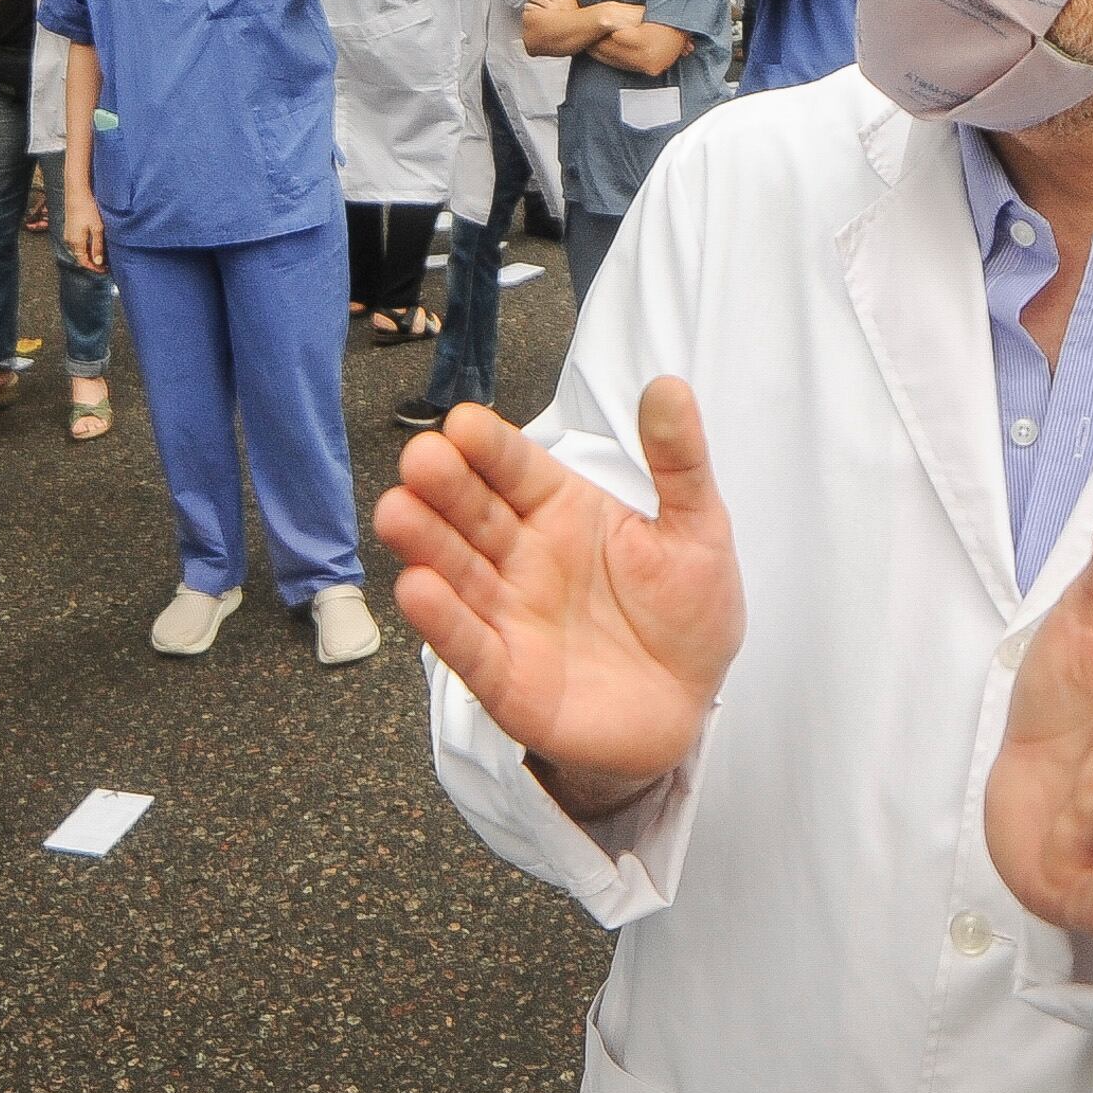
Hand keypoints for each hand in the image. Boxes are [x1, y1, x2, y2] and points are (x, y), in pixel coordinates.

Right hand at [62, 186, 105, 273]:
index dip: (95, 268)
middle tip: (105, 264)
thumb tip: (98, 262)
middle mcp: (70, 240)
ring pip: (78, 250)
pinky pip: (77, 243)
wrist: (77, 193)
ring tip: (101, 255)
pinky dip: (85, 247)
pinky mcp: (69, 228)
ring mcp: (68, 234)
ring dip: (88, 254)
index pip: (84, 262)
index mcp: (76, 243)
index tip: (105, 270)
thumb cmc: (88, 209)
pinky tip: (93, 243)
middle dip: (92, 262)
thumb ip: (97, 246)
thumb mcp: (97, 228)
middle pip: (80, 257)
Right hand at [379, 379, 743, 800]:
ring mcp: (508, 614)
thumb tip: (668, 385)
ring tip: (395, 512)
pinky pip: (468, 645)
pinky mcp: (505, 676)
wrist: (687, 707)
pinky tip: (417, 588)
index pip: (516, 467)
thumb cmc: (686, 613)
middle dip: (443, 486)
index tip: (464, 422)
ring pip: (456, 572)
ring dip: (424, 543)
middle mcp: (523, 556)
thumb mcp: (697, 530)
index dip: (490, 446)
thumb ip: (680, 463)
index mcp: (561, 510)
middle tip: (420, 458)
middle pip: (472, 513)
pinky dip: (442, 620)